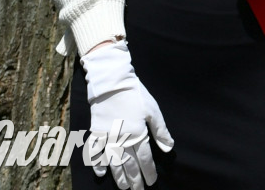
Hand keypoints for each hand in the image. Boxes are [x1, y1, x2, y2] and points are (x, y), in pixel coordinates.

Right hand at [81, 40, 173, 189]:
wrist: (112, 84)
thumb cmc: (135, 95)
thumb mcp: (153, 111)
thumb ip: (161, 131)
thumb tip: (169, 148)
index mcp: (138, 134)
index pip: (145, 159)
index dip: (149, 171)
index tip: (151, 182)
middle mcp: (122, 140)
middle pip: (129, 165)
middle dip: (135, 179)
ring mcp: (107, 139)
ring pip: (113, 164)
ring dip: (119, 177)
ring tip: (124, 187)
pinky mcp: (96, 134)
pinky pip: (95, 154)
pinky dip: (98, 165)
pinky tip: (101, 174)